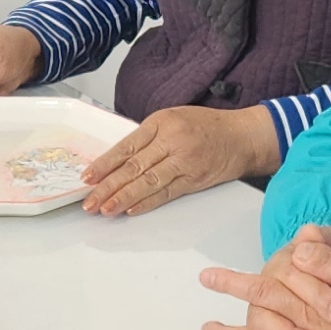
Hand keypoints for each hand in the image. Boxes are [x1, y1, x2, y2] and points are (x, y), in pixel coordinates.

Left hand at [84, 101, 281, 215]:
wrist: (242, 137)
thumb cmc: (206, 126)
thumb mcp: (173, 119)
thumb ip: (148, 137)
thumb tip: (118, 161)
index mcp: (161, 123)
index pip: (126, 146)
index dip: (105, 164)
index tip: (88, 177)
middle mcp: (171, 141)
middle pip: (133, 167)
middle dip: (108, 186)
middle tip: (89, 201)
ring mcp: (183, 161)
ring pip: (147, 182)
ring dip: (124, 198)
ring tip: (105, 209)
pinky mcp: (194, 179)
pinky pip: (167, 193)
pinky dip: (147, 202)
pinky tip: (131, 210)